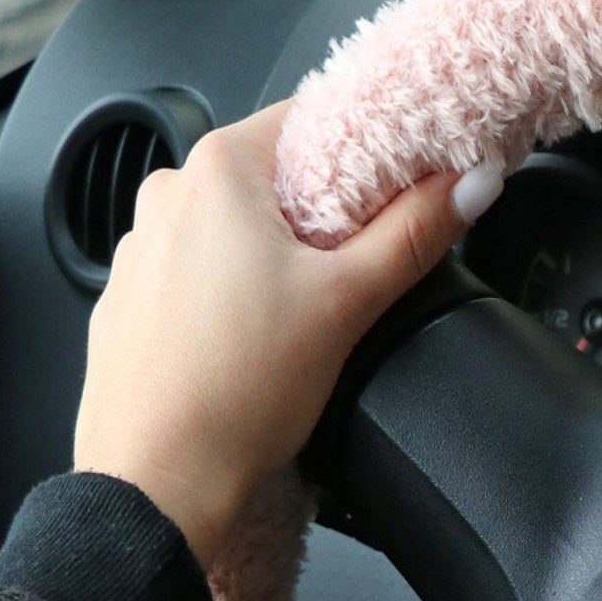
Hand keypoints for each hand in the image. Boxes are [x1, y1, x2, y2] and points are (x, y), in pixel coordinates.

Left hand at [73, 103, 502, 566]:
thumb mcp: (350, 301)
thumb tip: (469, 183)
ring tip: (314, 312)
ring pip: (233, 230)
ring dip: (278, 257)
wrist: (159, 481)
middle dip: (326, 213)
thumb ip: (416, 232)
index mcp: (217, 173)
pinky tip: (262, 340)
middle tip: (367, 261)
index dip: (365, 148)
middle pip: (273, 178)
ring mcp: (141, 253)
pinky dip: (235, 294)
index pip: (309, 119)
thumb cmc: (235, 391)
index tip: (402, 182)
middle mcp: (167, 199)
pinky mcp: (133, 305)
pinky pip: (198, 276)